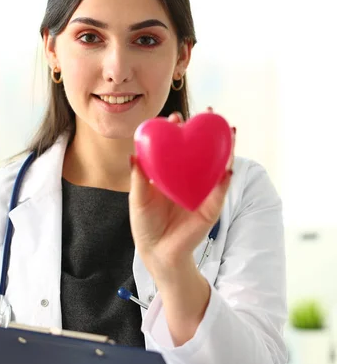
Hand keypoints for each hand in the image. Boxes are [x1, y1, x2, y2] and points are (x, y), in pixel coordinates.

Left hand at [129, 108, 234, 278]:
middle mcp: (189, 177)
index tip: (175, 118)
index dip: (178, 130)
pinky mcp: (211, 206)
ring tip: (230, 131)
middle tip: (210, 112)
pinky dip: (226, 178)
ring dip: (227, 147)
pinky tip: (229, 167)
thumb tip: (132, 154)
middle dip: (209, 130)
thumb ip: (138, 177)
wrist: (157, 250)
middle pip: (202, 149)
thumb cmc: (146, 223)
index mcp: (171, 172)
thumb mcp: (138, 198)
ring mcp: (203, 190)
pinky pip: (220, 190)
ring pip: (218, 165)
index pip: (178, 146)